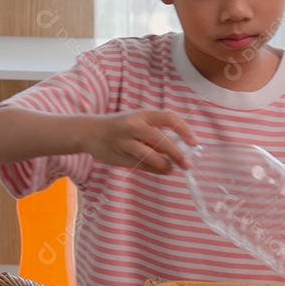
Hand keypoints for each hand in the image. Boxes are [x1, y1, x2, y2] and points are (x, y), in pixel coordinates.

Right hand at [82, 109, 197, 173]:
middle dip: (177, 153)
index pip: (168, 118)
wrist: (90, 132)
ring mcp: (125, 141)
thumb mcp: (138, 121)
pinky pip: (141, 165)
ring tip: (172, 169)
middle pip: (160, 139)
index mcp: (142, 114)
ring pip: (149, 154)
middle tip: (187, 164)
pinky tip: (163, 171)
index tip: (194, 142)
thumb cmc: (120, 126)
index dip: (183, 129)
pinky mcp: (119, 156)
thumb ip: (156, 131)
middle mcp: (133, 125)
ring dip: (165, 164)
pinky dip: (155, 169)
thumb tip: (182, 146)